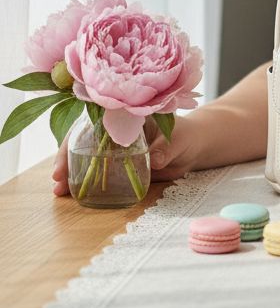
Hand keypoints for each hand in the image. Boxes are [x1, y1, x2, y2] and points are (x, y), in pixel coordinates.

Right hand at [51, 109, 209, 196]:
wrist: (194, 148)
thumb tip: (154, 160)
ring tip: (59, 191)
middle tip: (57, 178)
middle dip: (66, 156)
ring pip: (85, 155)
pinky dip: (84, 181)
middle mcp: (114, 128)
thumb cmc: (187, 135)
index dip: (77, 135)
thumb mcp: (178, 140)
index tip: (67, 155)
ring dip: (70, 172)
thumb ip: (165, 149)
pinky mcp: (118, 164)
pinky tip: (72, 194)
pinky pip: (96, 171)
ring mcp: (114, 146)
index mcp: (125, 113)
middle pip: (82, 138)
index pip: (93, 119)